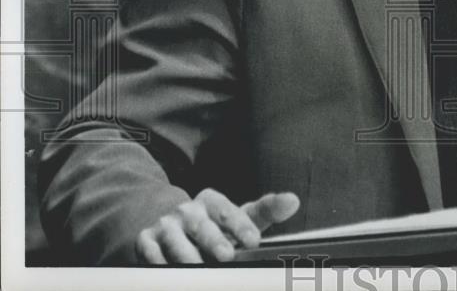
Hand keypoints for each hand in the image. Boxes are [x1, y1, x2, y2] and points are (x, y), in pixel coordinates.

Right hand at [135, 189, 299, 263]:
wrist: (169, 226)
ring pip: (176, 241)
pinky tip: (168, 272)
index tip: (255, 240)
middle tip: (227, 255)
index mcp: (211, 201)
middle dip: (214, 240)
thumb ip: (265, 211)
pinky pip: (151, 252)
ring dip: (186, 256)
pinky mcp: (146, 240)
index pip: (229, 210)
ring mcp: (165, 225)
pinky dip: (159, 262)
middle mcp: (188, 210)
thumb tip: (293, 200)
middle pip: (202, 225)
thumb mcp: (239, 217)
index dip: (242, 225)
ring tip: (197, 269)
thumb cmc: (214, 226)